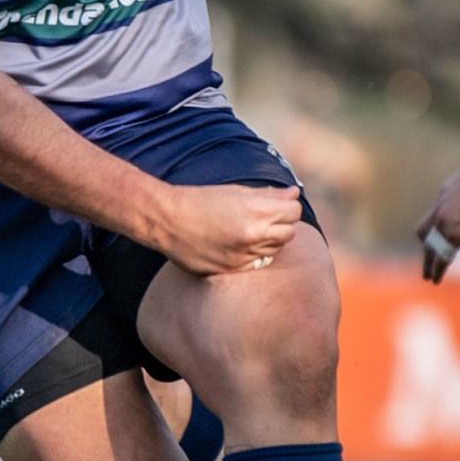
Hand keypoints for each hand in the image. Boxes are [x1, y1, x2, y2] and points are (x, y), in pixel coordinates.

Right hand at [159, 183, 301, 276]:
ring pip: (275, 250)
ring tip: (248, 231)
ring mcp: (243, 255)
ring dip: (268, 240)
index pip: (293, 211)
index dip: (287, 206)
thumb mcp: (235, 191)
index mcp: (256, 211)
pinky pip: (257, 263)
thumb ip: (268, 194)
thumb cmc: (199, 200)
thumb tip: (293, 194)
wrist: (165, 220)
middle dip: (281, 224)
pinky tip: (238, 245)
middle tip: (263, 218)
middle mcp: (253, 235)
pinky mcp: (232, 268)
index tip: (276, 205)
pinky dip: (253, 254)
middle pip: (289, 233)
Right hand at [418, 156, 459, 285]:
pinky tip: (442, 225)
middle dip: (428, 263)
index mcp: (454, 233)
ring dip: (426, 244)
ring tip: (429, 251)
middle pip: (429, 248)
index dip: (438, 272)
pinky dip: (432, 226)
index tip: (434, 282)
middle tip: (427, 275)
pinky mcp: (442, 195)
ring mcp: (439, 207)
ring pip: (425, 230)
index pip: (442, 259)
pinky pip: (432, 215)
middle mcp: (441, 221)